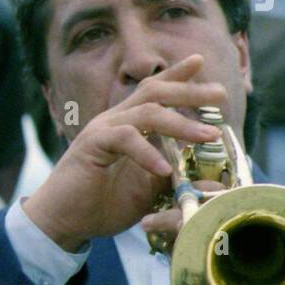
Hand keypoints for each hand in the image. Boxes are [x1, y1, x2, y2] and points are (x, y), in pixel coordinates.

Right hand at [22, 56, 225, 251]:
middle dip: (190, 91)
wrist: (63, 222)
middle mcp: (114, 120)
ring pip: (146, 112)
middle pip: (154, 92)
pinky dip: (147, 152)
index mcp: (126, 125)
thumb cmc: (102, 205)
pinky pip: (125, 138)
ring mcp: (102, 130)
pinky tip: (164, 169)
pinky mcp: (91, 146)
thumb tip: (204, 175)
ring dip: (180, 123)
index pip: (152, 91)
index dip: (176, 75)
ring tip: (208, 136)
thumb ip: (170, 174)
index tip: (199, 61)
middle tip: (221, 94)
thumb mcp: (147, 189)